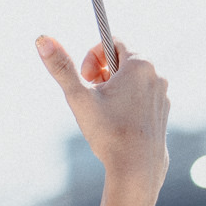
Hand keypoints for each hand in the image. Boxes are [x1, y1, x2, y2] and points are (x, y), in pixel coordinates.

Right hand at [36, 35, 170, 193]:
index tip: (85, 79)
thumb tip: (42, 39)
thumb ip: (61, 67)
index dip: (92, 57)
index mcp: (140, 64)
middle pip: (122, 58)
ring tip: (103, 110)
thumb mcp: (78, 97)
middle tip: (91, 95)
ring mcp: (162, 92)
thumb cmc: (108, 131)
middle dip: (101, 72)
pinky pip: (141, 93)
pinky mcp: (163, 109)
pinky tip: (117, 121)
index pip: (112, 41)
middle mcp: (156, 73)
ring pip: (131, 77)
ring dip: (113, 86)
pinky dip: (126, 100)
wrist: (137, 167)